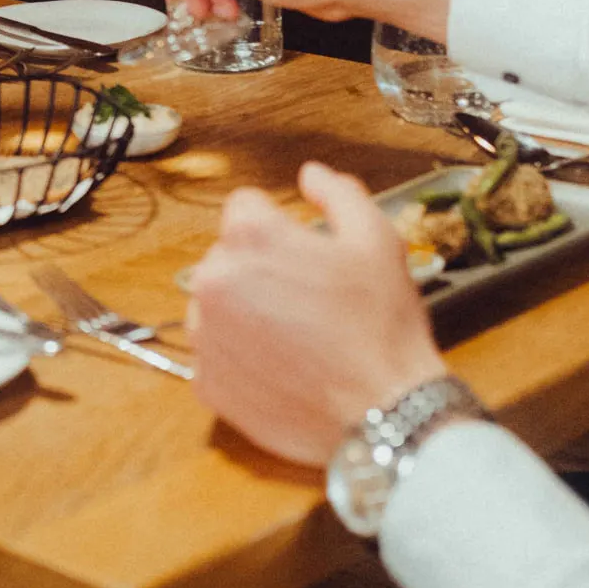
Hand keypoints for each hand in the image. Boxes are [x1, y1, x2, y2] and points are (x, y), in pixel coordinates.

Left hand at [187, 162, 449, 465]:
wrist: (383, 414)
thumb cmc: (382, 324)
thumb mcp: (378, 239)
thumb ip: (339, 193)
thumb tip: (310, 174)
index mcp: (250, 236)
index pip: (244, 208)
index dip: (280, 227)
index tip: (306, 253)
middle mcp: (213, 280)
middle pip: (227, 257)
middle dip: (260, 269)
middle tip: (308, 299)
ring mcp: (205, 336)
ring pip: (217, 305)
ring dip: (245, 312)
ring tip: (297, 336)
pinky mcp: (206, 383)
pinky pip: (217, 355)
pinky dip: (242, 358)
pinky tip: (283, 367)